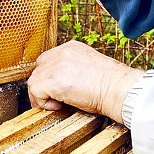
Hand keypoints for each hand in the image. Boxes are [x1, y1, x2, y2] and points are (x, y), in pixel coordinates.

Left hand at [27, 41, 144, 122]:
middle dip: (42, 86)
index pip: (47, 59)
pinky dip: (43, 102)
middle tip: (52, 100)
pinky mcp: (54, 80)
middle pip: (38, 69)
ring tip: (57, 104)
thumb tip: (59, 84)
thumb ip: (72, 68)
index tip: (54, 89)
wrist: (119, 88)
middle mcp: (62, 52)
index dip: (48, 76)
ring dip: (42, 95)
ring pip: (34, 81)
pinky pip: (36, 91)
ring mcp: (57, 64)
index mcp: (71, 47)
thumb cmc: (110, 83)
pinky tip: (59, 105)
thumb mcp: (89, 67)